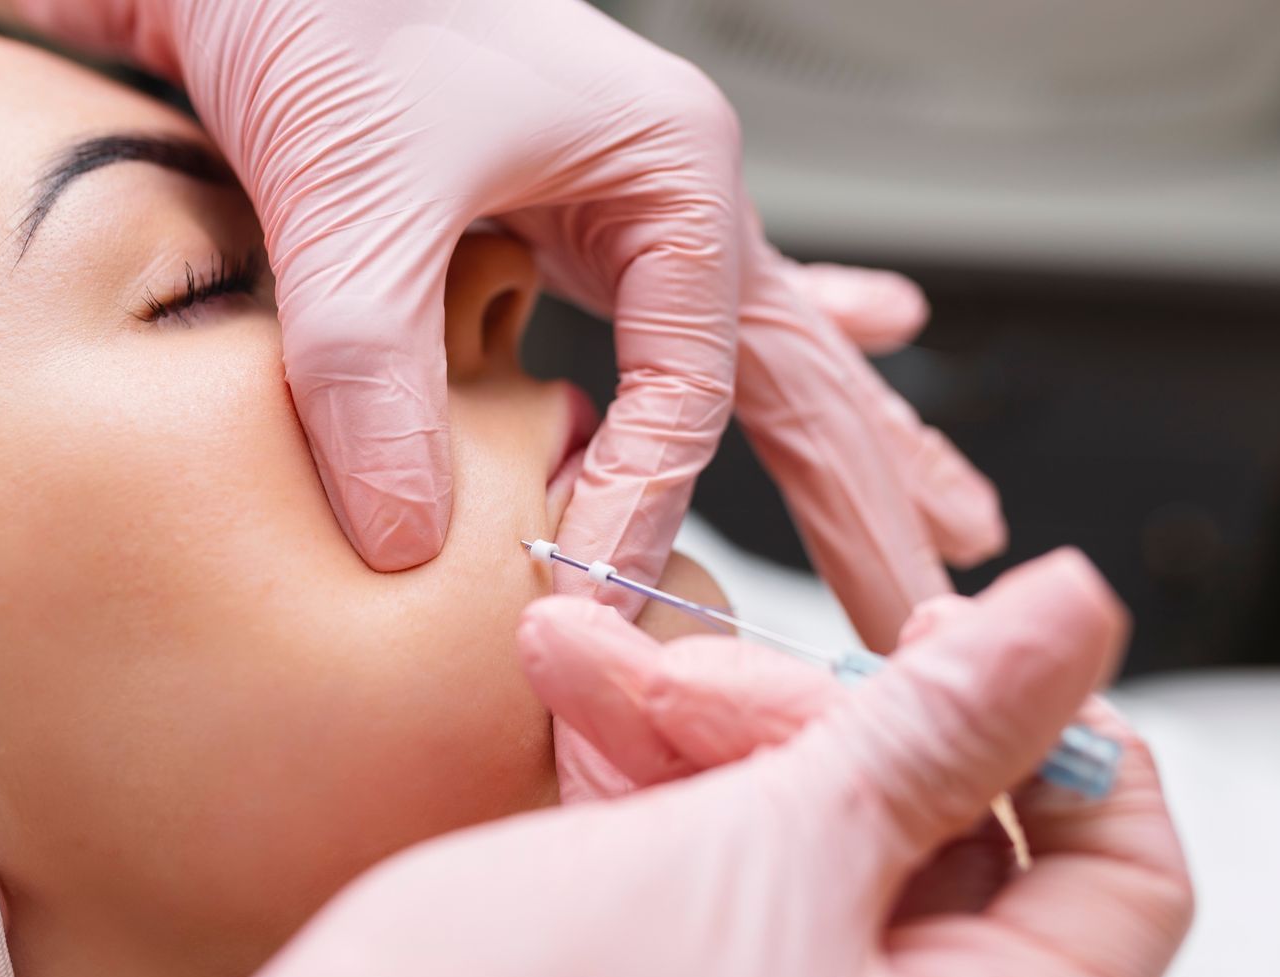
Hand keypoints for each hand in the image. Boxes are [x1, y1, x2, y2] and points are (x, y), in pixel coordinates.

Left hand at [0, 0, 999, 605]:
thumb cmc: (325, 15)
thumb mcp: (350, 204)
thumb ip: (374, 378)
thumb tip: (412, 541)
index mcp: (666, 167)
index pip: (691, 384)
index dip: (652, 495)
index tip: (603, 585)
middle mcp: (674, 188)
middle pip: (797, 372)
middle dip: (868, 500)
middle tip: (924, 614)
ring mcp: (638, 204)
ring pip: (777, 349)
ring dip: (859, 441)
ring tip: (954, 519)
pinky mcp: (582, 220)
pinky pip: (704, 316)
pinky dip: (789, 345)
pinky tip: (879, 331)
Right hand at [0, 551, 1188, 976]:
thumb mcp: (751, 855)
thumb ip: (939, 730)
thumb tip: (1082, 625)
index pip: (1122, 889)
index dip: (1060, 739)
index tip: (960, 645)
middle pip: (945, 859)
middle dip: (818, 724)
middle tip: (700, 668)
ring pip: (809, 864)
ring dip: (706, 741)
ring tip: (584, 670)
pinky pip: (721, 911)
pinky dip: (661, 809)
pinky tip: (577, 725)